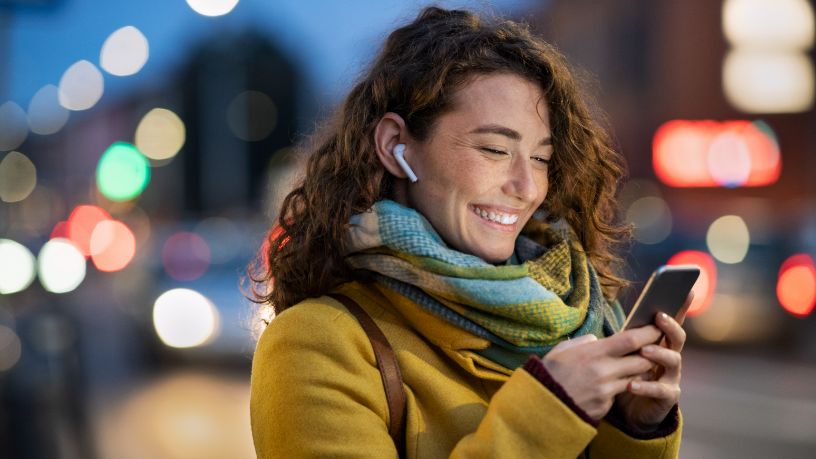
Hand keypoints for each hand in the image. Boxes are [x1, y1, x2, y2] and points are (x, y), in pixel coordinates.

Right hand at [540, 325, 662, 419]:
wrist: (539, 406)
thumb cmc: (549, 374)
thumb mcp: (563, 351)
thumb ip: (583, 343)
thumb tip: (597, 340)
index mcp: (593, 353)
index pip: (631, 340)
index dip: (648, 333)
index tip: (657, 327)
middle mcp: (603, 371)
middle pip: (643, 360)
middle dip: (651, 354)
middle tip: (654, 348)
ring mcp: (606, 391)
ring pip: (636, 378)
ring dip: (639, 372)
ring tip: (635, 365)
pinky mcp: (605, 406)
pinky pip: (620, 394)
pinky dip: (620, 387)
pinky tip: (611, 385)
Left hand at [613, 291, 692, 430]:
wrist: (630, 410)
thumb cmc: (627, 374)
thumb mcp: (625, 354)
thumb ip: (627, 340)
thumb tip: (620, 325)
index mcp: (661, 343)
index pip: (672, 321)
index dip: (681, 306)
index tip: (687, 290)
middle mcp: (671, 357)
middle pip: (677, 337)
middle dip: (670, 326)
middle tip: (659, 317)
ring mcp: (672, 376)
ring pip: (673, 360)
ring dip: (659, 353)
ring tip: (645, 351)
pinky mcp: (668, 396)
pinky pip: (660, 389)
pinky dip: (646, 386)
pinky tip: (631, 384)